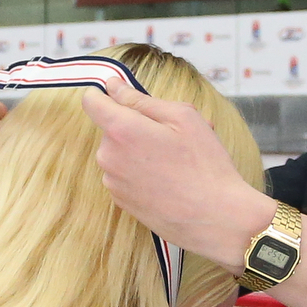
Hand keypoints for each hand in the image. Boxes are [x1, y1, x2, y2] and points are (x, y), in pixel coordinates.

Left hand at [81, 80, 269, 270]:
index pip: (92, 101)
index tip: (126, 97)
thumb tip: (113, 87)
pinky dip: (142, 172)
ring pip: (120, 152)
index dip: (107, 94)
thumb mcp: (182, 117)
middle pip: (112, 128)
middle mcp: (108, 156)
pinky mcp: (121, 202)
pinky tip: (171, 180)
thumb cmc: (204, 165)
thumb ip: (141, 99)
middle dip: (138, 126)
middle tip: (174, 136)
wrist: (215, 219)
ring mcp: (113, 182)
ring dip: (142, 150)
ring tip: (178, 161)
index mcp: (121, 130)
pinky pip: (125, 175)